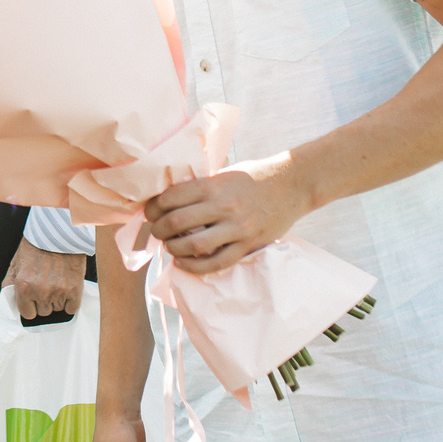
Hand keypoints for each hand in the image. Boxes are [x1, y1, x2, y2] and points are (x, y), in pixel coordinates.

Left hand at [5, 240, 86, 318]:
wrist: (59, 232)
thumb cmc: (36, 246)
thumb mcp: (16, 264)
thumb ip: (9, 285)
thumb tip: (8, 303)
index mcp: (23, 286)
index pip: (27, 314)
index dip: (31, 306)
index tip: (34, 299)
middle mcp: (40, 291)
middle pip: (44, 312)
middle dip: (44, 301)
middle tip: (46, 285)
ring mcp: (58, 291)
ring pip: (57, 310)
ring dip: (57, 300)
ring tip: (57, 282)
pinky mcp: (74, 289)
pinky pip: (72, 308)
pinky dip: (71, 302)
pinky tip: (67, 289)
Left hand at [143, 156, 306, 275]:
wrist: (293, 184)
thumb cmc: (255, 176)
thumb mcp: (224, 174)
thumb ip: (201, 188)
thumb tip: (169, 200)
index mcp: (213, 185)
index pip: (171, 198)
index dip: (153, 207)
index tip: (149, 212)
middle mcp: (223, 206)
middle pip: (176, 222)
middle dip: (158, 229)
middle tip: (156, 230)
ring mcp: (237, 228)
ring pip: (193, 245)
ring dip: (173, 248)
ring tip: (169, 246)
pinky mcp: (248, 245)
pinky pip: (216, 263)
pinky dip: (194, 267)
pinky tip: (183, 263)